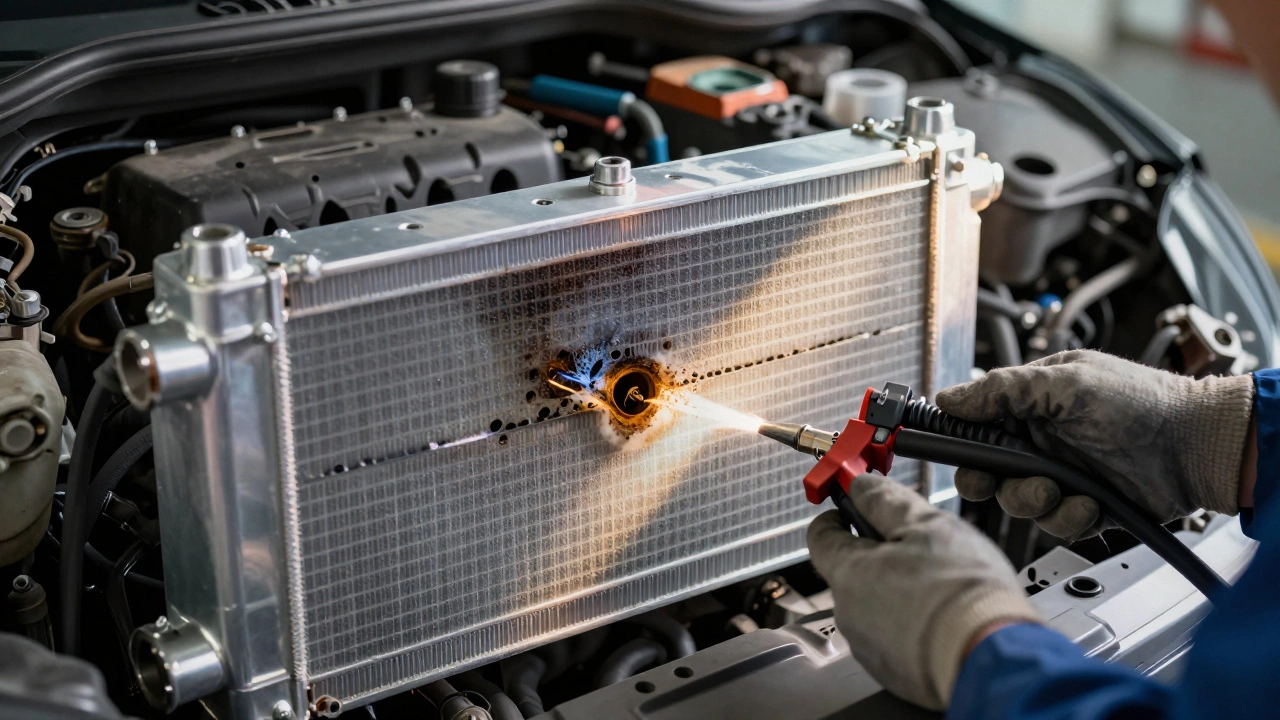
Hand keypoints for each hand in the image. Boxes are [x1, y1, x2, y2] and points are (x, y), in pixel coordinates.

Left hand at [806, 474, 1039, 709]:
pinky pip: (892, 638)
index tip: (856, 509)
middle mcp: (848, 613)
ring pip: (874, 605)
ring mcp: (868, 646)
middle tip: (919, 549)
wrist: (992, 657)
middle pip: (852, 571)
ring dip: (897, 591)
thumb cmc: (962, 592)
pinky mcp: (891, 671)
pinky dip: (911, 626)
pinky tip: (942, 619)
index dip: (838, 516)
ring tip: (940, 588)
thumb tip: (862, 485)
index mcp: (849, 574)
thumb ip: (885, 501)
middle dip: (880, 556)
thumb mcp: (926, 525)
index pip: (820, 536)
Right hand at [935, 350, 1253, 539]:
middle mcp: (1042, 440)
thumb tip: (949, 397)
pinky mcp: (1082, 506)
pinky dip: (1069, 517)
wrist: (1196, 446)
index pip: (978, 424)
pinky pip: (1054, 524)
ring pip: (1018, 501)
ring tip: (1060, 489)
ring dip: (1033, 500)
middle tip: (994, 481)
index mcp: (1032, 403)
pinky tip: (1091, 503)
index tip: (959, 454)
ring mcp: (1062, 474)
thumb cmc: (1141, 401)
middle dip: (989, 480)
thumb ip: (1003, 390)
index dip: (963, 442)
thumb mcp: (1066, 382)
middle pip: (989, 471)